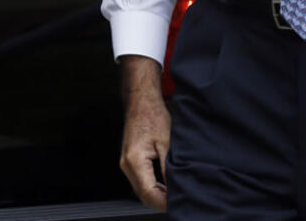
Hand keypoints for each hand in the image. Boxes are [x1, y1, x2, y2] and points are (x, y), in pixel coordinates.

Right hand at [118, 55, 169, 209]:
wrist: (141, 102)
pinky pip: (140, 181)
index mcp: (135, 160)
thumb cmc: (153, 116)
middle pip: (143, 195)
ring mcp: (125, 163)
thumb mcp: (167, 143)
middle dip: (161, 201)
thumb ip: (169, 168)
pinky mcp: (129, 161)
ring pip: (141, 190)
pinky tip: (165, 184)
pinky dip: (153, 186)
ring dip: (157, 194)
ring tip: (175, 192)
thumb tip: (176, 188)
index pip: (149, 193)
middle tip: (180, 199)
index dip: (164, 202)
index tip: (179, 202)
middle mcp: (126, 164)